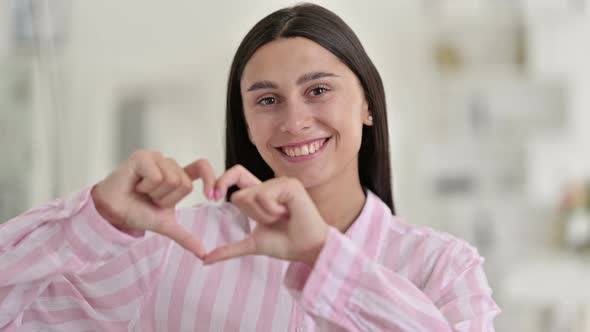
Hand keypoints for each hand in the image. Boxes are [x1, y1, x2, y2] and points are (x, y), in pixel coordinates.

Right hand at [91, 150, 216, 257]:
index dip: (211, 179)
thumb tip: (204, 255)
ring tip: (142, 192)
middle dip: (167, 199)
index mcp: (177, 176)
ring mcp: (156, 158)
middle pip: (185, 183)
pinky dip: (146, 187)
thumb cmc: (137, 212)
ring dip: (155, 194)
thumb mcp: (166, 225)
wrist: (113, 213)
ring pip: (172, 180)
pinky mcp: (142, 157)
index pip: (201, 166)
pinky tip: (136, 186)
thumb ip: (186, 237)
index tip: (212, 197)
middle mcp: (169, 164)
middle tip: (150, 198)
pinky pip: (157, 177)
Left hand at [204, 169, 328, 265]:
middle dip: (251, 215)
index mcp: (260, 193)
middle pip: (239, 194)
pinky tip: (288, 214)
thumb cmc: (286, 244)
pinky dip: (272, 211)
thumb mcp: (252, 244)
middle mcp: (270, 184)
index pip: (236, 176)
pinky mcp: (289, 184)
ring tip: (282, 218)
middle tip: (272, 221)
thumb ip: (229, 248)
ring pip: (251, 196)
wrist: (307, 249)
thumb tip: (205, 260)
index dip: (221, 181)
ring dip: (264, 215)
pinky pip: (264, 196)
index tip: (212, 197)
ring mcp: (280, 182)